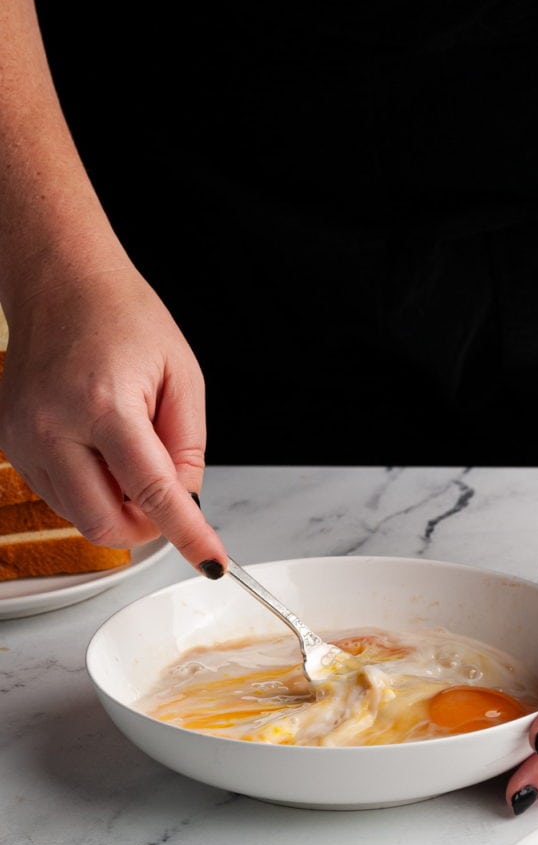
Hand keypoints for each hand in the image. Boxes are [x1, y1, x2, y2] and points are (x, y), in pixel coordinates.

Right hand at [0, 265, 227, 574]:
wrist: (61, 283)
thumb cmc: (124, 318)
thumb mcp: (182, 376)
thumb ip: (188, 446)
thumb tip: (185, 501)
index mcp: (104, 404)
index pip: (153, 492)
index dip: (187, 534)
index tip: (211, 562)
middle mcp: (53, 426)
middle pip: (106, 523)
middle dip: (146, 526)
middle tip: (166, 499)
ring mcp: (23, 437)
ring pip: (80, 516)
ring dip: (117, 505)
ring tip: (128, 451)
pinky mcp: (10, 442)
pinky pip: (58, 494)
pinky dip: (89, 489)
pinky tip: (99, 448)